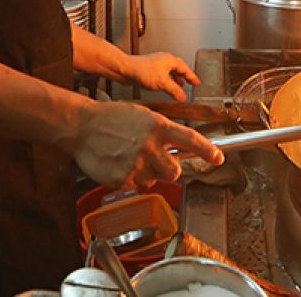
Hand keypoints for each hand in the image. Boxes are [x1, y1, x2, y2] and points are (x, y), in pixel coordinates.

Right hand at [72, 101, 222, 188]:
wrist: (83, 126)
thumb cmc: (111, 117)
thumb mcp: (142, 115)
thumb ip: (160, 131)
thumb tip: (176, 145)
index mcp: (157, 125)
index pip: (190, 140)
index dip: (207, 151)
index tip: (218, 158)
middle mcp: (150, 145)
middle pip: (175, 171)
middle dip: (170, 169)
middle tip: (158, 161)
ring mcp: (137, 163)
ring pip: (155, 180)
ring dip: (149, 174)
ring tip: (132, 159)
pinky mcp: (124, 178)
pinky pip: (137, 185)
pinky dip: (132, 178)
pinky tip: (120, 164)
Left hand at [124, 52, 199, 101]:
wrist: (126, 69)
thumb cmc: (142, 71)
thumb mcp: (162, 83)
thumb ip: (174, 90)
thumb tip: (183, 97)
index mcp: (170, 60)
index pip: (185, 68)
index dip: (192, 76)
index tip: (197, 82)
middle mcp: (164, 60)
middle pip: (178, 68)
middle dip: (185, 76)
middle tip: (191, 83)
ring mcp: (157, 64)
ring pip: (171, 71)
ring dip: (176, 79)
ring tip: (180, 86)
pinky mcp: (151, 70)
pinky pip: (164, 75)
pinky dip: (168, 80)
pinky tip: (166, 87)